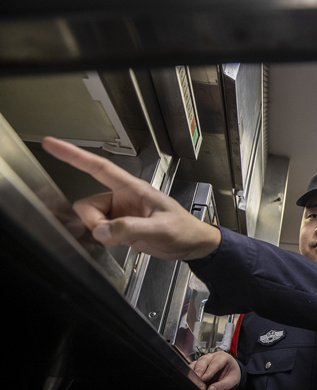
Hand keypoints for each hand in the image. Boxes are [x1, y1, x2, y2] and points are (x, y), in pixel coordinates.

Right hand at [41, 137, 221, 259]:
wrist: (192, 245)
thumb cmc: (184, 229)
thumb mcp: (160, 228)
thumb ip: (131, 228)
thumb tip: (103, 231)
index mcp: (132, 188)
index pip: (98, 168)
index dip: (74, 155)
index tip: (52, 144)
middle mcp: (122, 198)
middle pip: (87, 205)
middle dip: (95, 223)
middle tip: (115, 235)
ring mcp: (119, 214)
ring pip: (91, 221)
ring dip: (102, 234)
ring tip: (127, 239)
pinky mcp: (119, 228)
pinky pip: (99, 232)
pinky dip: (105, 240)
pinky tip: (124, 242)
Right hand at [191, 351, 241, 389]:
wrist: (229, 375)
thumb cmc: (231, 376)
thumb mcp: (231, 382)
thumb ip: (222, 386)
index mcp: (223, 357)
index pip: (215, 363)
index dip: (209, 371)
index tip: (204, 379)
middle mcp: (212, 357)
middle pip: (203, 361)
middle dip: (199, 372)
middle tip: (197, 382)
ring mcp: (203, 360)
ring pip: (195, 364)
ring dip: (193, 373)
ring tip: (193, 382)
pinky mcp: (197, 366)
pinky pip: (191, 368)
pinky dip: (190, 374)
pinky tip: (190, 381)